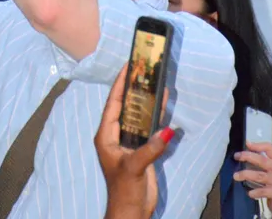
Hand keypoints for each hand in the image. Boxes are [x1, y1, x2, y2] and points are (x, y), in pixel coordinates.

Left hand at [95, 65, 174, 218]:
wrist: (132, 213)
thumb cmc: (125, 190)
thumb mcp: (134, 167)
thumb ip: (149, 148)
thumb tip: (166, 130)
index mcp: (106, 136)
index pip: (113, 104)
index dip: (119, 85)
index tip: (127, 67)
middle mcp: (115, 135)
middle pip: (125, 106)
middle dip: (133, 89)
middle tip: (143, 69)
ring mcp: (128, 142)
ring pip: (138, 115)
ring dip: (146, 101)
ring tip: (155, 81)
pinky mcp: (140, 149)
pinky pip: (148, 127)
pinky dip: (156, 116)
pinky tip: (164, 104)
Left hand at [234, 142, 271, 216]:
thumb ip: (264, 157)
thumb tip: (248, 144)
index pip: (269, 148)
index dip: (257, 145)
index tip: (247, 144)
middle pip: (261, 160)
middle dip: (247, 156)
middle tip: (236, 157)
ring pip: (258, 175)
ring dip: (245, 174)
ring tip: (236, 176)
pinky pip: (262, 191)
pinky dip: (254, 192)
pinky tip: (249, 192)